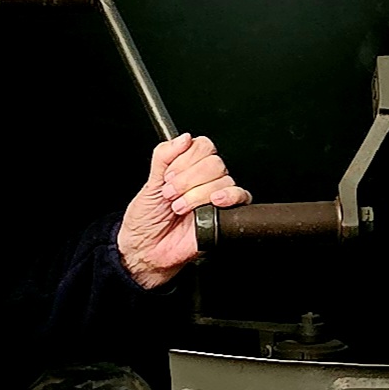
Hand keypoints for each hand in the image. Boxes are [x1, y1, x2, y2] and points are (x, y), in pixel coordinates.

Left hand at [117, 132, 248, 288]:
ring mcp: (216, 196)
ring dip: (197, 194)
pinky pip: (241, 196)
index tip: (168, 175)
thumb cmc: (147, 221)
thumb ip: (164, 156)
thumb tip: (183, 138)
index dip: (186, 159)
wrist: (148, 251)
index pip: (202, 146)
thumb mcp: (149, 184)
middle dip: (188, 179)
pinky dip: (229, 196)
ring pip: (223, 179)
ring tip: (180, 208)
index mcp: (188, 167)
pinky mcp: (226, 214)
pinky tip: (213, 202)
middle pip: (214, 162)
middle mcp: (204, 179)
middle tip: (171, 193)